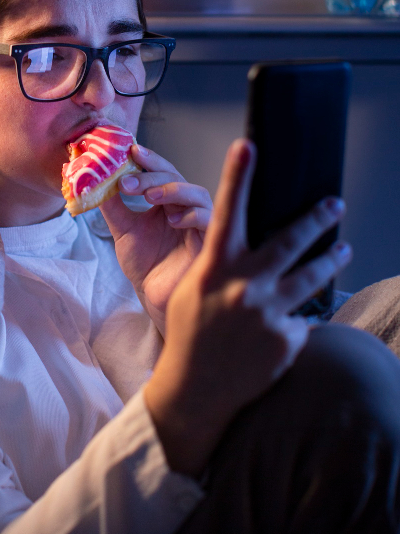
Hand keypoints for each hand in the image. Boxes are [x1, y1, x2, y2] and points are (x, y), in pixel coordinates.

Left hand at [99, 144, 212, 333]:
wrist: (152, 296)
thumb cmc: (144, 262)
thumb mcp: (123, 229)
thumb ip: (113, 204)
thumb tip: (95, 178)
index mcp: (168, 199)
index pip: (162, 170)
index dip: (149, 159)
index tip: (130, 151)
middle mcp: (186, 206)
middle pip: (177, 177)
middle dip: (152, 175)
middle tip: (128, 182)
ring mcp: (200, 222)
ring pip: (197, 193)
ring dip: (172, 189)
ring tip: (149, 196)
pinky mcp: (210, 242)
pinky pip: (209, 220)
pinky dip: (191, 215)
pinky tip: (171, 220)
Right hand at [144, 138, 350, 478]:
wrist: (196, 389)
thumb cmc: (190, 330)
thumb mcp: (193, 287)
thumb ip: (221, 263)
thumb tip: (247, 243)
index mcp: (214, 267)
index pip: (227, 211)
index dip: (237, 175)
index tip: (247, 145)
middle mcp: (244, 285)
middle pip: (291, 240)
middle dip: (317, 218)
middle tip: (335, 203)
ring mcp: (268, 313)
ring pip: (313, 276)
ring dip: (331, 259)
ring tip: (343, 250)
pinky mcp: (286, 340)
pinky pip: (303, 320)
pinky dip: (297, 319)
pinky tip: (286, 326)